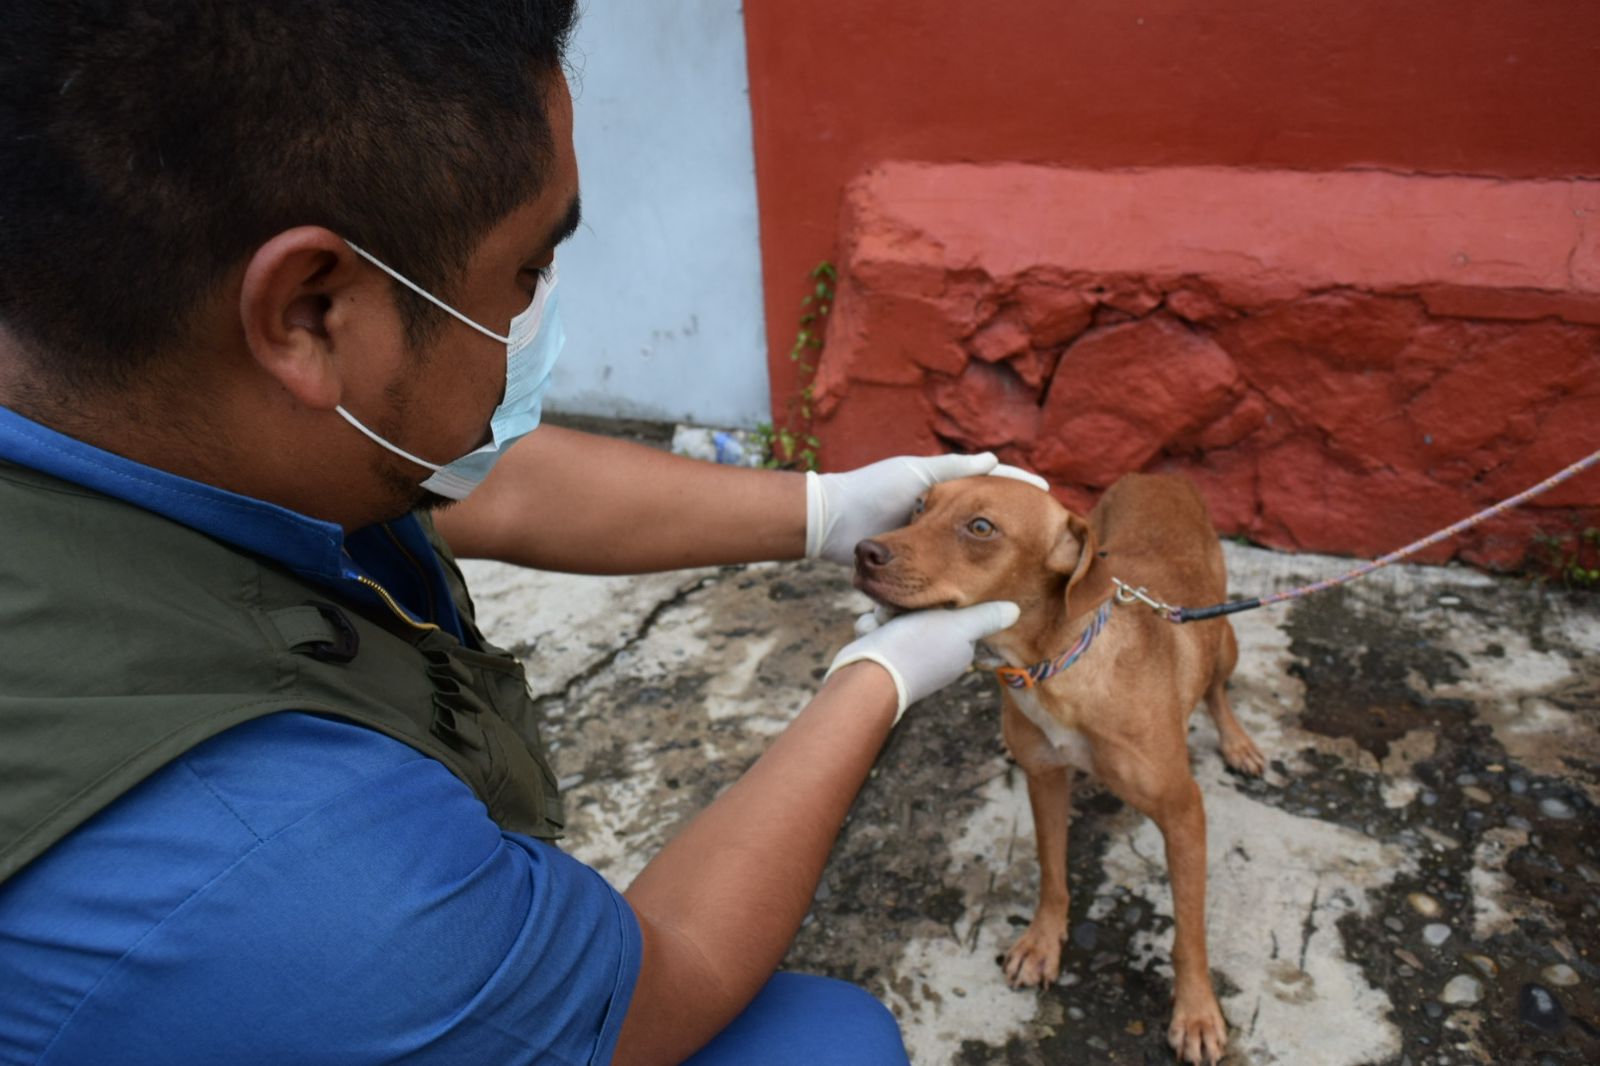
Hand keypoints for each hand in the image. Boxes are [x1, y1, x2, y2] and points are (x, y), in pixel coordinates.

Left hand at [805, 453, 1048, 564]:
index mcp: (942, 493)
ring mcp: (926, 548)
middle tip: (1045, 542)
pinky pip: (941, 581)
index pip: (990, 492)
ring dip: (991, 565)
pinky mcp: (912, 571)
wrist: (831, 522)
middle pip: (984, 527)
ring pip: (966, 557)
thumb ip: (953, 469)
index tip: (1048, 499)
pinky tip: (986, 595)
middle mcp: (938, 520)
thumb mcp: (916, 472)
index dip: (1018, 495)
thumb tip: (993, 460)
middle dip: (1011, 534)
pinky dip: (961, 587)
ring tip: (1025, 570)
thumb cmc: (872, 489)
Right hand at [825, 600, 1020, 720]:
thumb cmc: (917, 646)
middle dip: (908, 607)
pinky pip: (876, 631)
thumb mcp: (958, 626)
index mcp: (958, 652)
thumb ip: (985, 617)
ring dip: (886, 615)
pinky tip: (871, 635)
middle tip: (905, 610)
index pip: (953, 616)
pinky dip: (871, 630)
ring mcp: (905, 660)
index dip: (940, 602)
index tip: (931, 598)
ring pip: (895, 618)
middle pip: (921, 614)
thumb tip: (1015, 610)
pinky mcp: (879, 659)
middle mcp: (934, 659)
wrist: (869, 675)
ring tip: (885, 621)